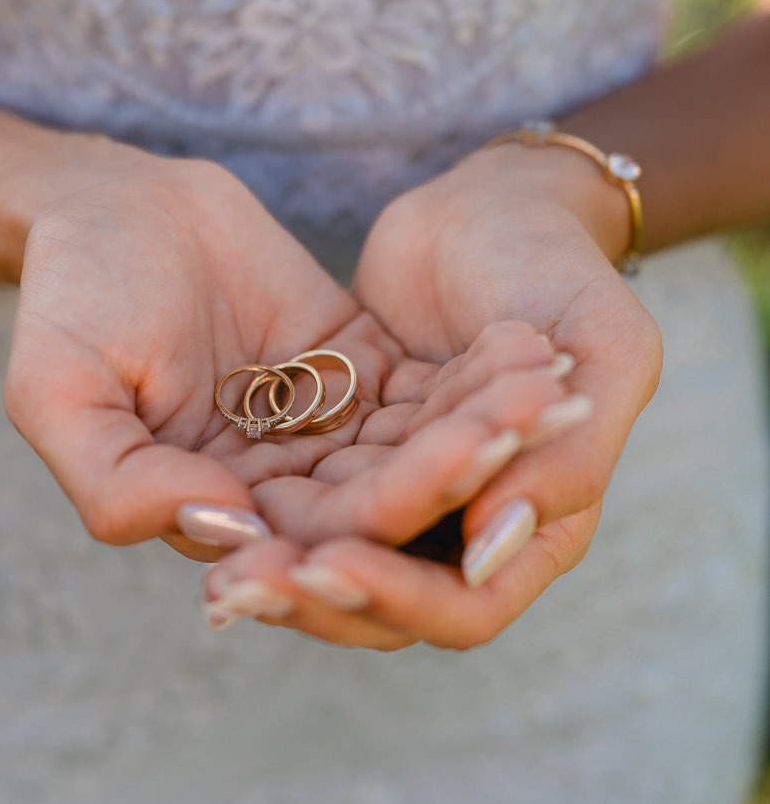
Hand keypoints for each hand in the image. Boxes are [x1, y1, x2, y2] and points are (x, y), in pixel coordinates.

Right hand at [1, 139, 581, 572]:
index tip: (434, 483)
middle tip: (518, 430)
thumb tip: (227, 533)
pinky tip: (526, 346)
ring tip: (540, 384)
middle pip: (382, 503)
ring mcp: (326, 430)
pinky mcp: (360, 371)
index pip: (304, 544)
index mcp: (210, 514)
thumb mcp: (56, 390)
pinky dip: (475, 370)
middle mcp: (280, 489)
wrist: (111, 202)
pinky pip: (427, 382)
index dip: (371, 524)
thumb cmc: (72, 293)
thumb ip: (118, 482)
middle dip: (452, 469)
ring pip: (418, 445)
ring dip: (481, 421)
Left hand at [201, 143, 659, 648]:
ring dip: (279, 562)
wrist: (496, 200)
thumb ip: (572, 451)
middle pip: (386, 598)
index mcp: (545, 518)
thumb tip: (492, 546)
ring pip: (337, 549)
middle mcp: (471, 521)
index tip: (326, 566)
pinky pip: (305, 487)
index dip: (398, 596)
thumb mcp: (605, 348)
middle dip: (315, 593)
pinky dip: (261, 503)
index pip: (467, 603)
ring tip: (213, 570)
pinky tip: (199, 501)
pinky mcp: (354, 444)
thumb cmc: (560, 268)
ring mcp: (406, 484)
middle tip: (239, 584)